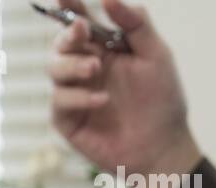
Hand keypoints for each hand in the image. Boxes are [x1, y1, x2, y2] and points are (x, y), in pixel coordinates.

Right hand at [49, 0, 200, 178]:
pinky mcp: (67, 119)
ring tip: (96, 70)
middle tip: (83, 33)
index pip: (80, 23)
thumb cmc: (162, 101)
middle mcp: (84, 69)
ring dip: (71, 65)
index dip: (69, 8)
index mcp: (104, 49)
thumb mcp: (156, 55)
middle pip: (60, 44)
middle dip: (67, 36)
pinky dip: (78, 97)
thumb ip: (136, 24)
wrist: (162, 146)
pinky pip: (59, 101)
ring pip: (53, 69)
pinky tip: (102, 100)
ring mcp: (73, 94)